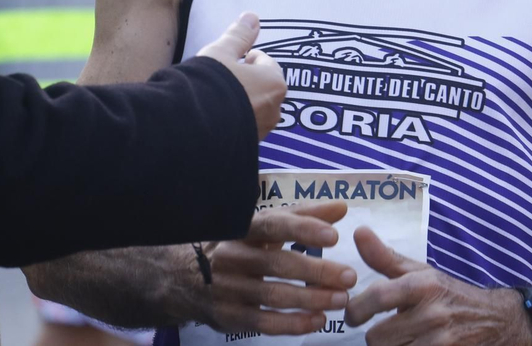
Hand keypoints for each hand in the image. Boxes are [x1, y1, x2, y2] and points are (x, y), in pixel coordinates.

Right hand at [195, 202, 357, 335]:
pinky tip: (318, 320)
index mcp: (241, 228)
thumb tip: (341, 208)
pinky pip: (264, 323)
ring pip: (273, 295)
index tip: (333, 236)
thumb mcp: (263, 226)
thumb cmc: (238, 246)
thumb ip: (303, 216)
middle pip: (276, 264)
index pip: (272, 226)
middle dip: (316, 271)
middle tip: (349, 276)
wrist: (182, 278)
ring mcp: (228, 289)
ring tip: (342, 299)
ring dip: (311, 299)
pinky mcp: (229, 316)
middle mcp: (231, 256)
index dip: (302, 229)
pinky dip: (293, 324)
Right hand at [196, 12, 284, 139]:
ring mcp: (262, 131)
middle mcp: (274, 109)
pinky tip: (213, 117)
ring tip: (215, 99)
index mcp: (273, 82)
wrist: (192, 130)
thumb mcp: (220, 53)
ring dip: (240, 102)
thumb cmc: (209, 85)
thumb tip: (252, 16)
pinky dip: (233, 121)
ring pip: (254, 109)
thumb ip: (238, 36)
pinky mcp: (247, 146)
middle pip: (262, 87)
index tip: (230, 61)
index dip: (245, 58)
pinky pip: (244, 128)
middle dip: (246, 82)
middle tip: (222, 79)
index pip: (265, 62)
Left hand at [345, 226, 531, 345]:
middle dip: (376, 337)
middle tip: (384, 331)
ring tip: (400, 340)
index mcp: (422, 285)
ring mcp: (440, 340)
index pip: (377, 297)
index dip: (356, 309)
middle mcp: (432, 312)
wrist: (495, 320)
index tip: (353, 315)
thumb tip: (358, 231)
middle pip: (377, 337)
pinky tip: (413, 345)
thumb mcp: (421, 272)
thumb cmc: (449, 293)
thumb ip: (385, 257)